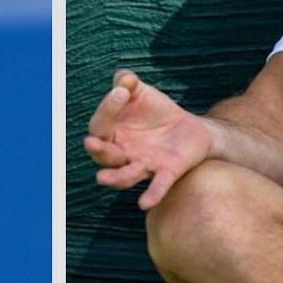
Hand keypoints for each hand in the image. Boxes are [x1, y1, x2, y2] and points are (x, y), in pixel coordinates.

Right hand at [84, 69, 211, 209]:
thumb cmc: (157, 112)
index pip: (100, 125)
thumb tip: (124, 79)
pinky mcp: (167, 171)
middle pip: (105, 156)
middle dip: (98, 150)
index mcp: (112, 133)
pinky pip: (158, 185)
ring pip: (125, 176)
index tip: (123, 92)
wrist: (190, 128)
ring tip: (101, 178)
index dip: (107, 108)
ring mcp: (144, 164)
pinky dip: (151, 194)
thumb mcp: (142, 92)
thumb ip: (128, 82)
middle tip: (91, 143)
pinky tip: (144, 203)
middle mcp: (123, 154)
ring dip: (114, 178)